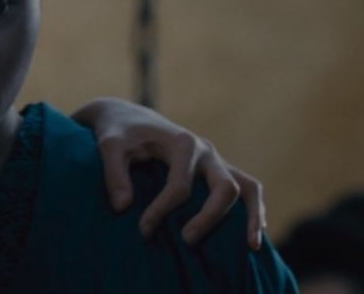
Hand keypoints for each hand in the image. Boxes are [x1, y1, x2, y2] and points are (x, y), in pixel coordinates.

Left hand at [72, 97, 267, 249]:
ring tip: (251, 246)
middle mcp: (205, 150)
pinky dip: (254, 209)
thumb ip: (114, 174)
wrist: (127, 117)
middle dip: (209, 218)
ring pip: (247, 186)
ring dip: (252, 216)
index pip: (180, 186)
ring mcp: (215, 160)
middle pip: (223, 187)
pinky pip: (247, 188)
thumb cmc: (118, 133)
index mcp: (181, 143)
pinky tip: (252, 236)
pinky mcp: (217, 168)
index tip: (143, 230)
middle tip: (186, 241)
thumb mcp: (109, 146)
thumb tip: (123, 208)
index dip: (162, 211)